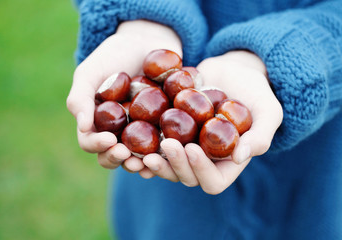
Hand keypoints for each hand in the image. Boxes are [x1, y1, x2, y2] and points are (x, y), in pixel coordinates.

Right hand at [66, 20, 181, 173]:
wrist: (146, 42)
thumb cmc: (113, 55)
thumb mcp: (90, 72)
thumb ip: (80, 98)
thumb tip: (83, 128)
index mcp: (96, 122)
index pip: (90, 142)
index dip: (97, 145)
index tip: (110, 140)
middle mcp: (116, 131)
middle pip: (112, 155)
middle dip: (117, 158)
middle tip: (126, 155)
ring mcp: (140, 132)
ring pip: (137, 157)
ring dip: (140, 163)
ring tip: (147, 163)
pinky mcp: (162, 128)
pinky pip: (162, 147)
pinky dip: (163, 154)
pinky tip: (167, 155)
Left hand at [142, 50, 282, 193]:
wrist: (232, 70)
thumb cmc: (255, 91)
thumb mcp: (268, 111)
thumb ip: (260, 136)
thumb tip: (241, 157)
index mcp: (226, 163)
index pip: (213, 182)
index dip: (200, 171)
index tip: (192, 148)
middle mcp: (203, 161)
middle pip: (185, 177)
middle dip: (174, 165)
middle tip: (165, 145)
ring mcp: (185, 147)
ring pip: (165, 165)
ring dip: (154, 162)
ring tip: (140, 150)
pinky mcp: (171, 132)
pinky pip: (153, 145)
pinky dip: (142, 146)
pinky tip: (130, 139)